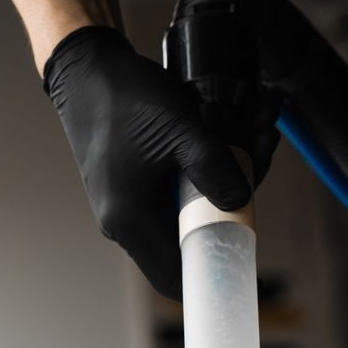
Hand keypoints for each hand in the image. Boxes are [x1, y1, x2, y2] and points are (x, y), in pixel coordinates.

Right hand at [43, 26, 272, 298]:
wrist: (85, 71)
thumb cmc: (122, 99)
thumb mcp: (178, 130)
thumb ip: (214, 168)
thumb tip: (243, 201)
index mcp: (131, 220)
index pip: (176, 277)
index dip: (213, 272)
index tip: (247, 254)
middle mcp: (128, 220)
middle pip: (194, 234)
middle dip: (238, 196)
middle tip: (262, 148)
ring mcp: (131, 202)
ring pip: (193, 205)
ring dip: (228, 171)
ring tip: (255, 125)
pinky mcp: (136, 182)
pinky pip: (180, 186)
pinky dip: (208, 163)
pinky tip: (231, 127)